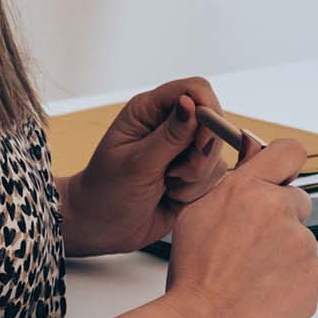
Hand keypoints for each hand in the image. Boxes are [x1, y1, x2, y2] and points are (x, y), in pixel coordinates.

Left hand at [58, 78, 227, 257]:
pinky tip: (171, 196)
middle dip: (201, 154)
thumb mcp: (136, 164)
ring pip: (215, 153)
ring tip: (165, 186)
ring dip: (195, 176)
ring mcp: (183, 149)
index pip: (194, 89)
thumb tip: (190, 103)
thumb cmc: (106, 192)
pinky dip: (196, 191)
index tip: (202, 141)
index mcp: (149, 110)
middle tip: (174, 173)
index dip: (207, 110)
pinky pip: (214, 176)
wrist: (101, 228)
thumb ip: (169, 136)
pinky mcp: (192, 173)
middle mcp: (169, 125)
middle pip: (213, 122)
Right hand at [164, 140, 317, 317]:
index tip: (282, 176)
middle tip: (252, 248)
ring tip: (251, 278)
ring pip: (300, 242)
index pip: (288, 152)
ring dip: (284, 255)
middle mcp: (279, 210)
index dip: (286, 165)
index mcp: (247, 189)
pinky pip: (308, 272)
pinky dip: (292, 281)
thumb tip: (252, 168)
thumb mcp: (197, 214)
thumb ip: (232, 187)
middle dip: (281, 219)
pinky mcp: (315, 276)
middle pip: (297, 202)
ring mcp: (302, 245)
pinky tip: (264, 293)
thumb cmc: (194, 277)